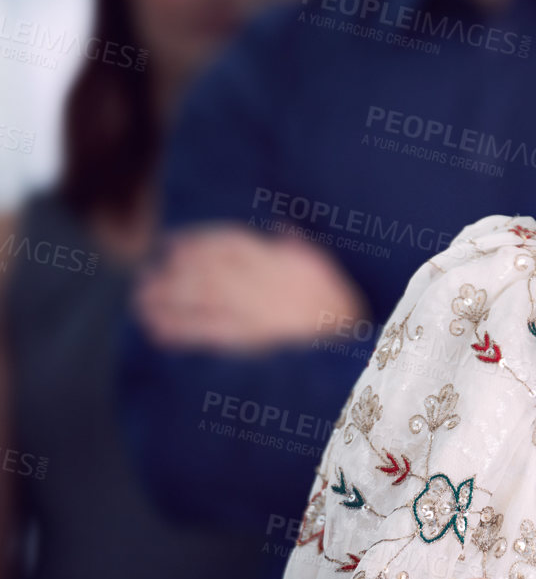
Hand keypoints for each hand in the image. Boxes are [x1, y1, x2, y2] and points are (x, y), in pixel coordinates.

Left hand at [136, 224, 368, 351]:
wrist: (351, 349)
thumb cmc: (338, 308)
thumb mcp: (323, 269)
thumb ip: (299, 248)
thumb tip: (281, 229)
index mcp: (282, 262)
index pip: (233, 242)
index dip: (199, 240)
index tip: (174, 243)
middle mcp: (264, 283)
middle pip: (209, 268)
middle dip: (175, 269)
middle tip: (150, 271)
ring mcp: (255, 312)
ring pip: (202, 297)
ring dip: (167, 297)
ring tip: (142, 297)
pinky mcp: (250, 341)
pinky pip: (208, 331)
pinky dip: (179, 329)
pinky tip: (156, 330)